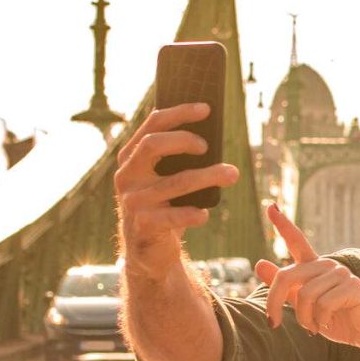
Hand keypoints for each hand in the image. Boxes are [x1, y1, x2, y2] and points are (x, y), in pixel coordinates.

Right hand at [113, 104, 241, 274]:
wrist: (148, 252)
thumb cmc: (164, 207)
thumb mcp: (165, 179)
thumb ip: (176, 158)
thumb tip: (211, 135)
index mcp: (131, 157)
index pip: (152, 125)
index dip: (179, 113)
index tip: (206, 108)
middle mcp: (127, 176)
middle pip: (152, 145)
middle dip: (184, 140)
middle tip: (209, 147)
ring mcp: (132, 201)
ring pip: (174, 182)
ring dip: (208, 176)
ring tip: (232, 173)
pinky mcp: (143, 226)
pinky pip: (173, 217)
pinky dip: (192, 214)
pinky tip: (204, 214)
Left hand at [257, 204, 359, 352]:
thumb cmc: (337, 320)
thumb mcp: (304, 306)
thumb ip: (284, 288)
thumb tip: (259, 263)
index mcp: (314, 268)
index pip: (297, 241)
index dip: (283, 225)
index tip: (271, 207)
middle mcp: (327, 265)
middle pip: (286, 275)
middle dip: (273, 302)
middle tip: (273, 324)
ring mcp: (341, 274)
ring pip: (304, 295)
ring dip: (303, 318)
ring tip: (312, 327)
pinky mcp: (352, 286)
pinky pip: (322, 304)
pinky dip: (319, 321)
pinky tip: (326, 325)